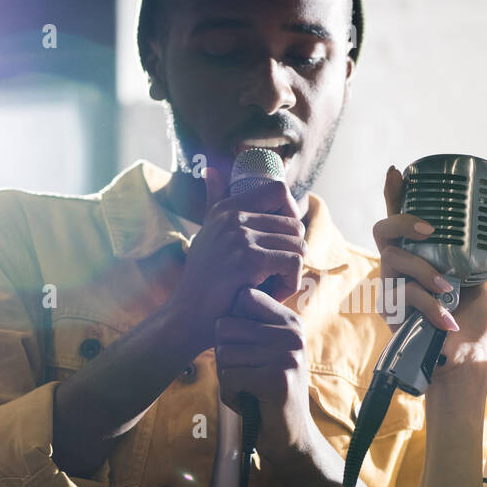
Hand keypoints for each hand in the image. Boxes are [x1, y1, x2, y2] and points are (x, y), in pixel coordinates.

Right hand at [164, 165, 307, 354]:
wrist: (187, 317)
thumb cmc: (202, 280)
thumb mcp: (207, 233)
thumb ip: (213, 200)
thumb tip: (210, 169)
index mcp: (226, 208)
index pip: (277, 190)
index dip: (291, 214)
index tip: (282, 240)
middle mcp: (232, 216)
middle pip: (295, 224)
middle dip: (291, 254)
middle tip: (272, 276)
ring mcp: (240, 236)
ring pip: (298, 246)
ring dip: (291, 273)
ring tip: (268, 287)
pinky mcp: (249, 260)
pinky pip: (293, 264)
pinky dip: (289, 285)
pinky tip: (269, 295)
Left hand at [214, 285, 316, 464]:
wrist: (292, 436)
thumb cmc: (268, 392)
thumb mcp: (267, 352)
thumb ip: (252, 327)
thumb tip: (220, 295)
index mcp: (290, 321)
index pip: (245, 296)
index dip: (230, 322)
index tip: (241, 346)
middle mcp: (292, 334)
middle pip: (225, 326)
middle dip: (224, 354)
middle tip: (243, 373)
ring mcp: (287, 356)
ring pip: (224, 353)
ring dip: (227, 378)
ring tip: (248, 388)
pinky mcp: (277, 379)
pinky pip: (229, 377)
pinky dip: (231, 394)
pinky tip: (249, 400)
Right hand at [372, 165, 486, 372]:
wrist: (466, 359)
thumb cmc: (473, 323)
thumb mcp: (483, 282)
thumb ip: (479, 259)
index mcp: (420, 256)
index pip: (402, 220)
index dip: (395, 194)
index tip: (396, 172)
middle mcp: (400, 267)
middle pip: (383, 230)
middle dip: (403, 222)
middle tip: (429, 228)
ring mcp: (392, 287)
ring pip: (394, 259)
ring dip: (424, 270)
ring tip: (448, 288)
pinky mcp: (390, 311)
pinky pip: (404, 294)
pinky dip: (429, 305)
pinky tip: (446, 318)